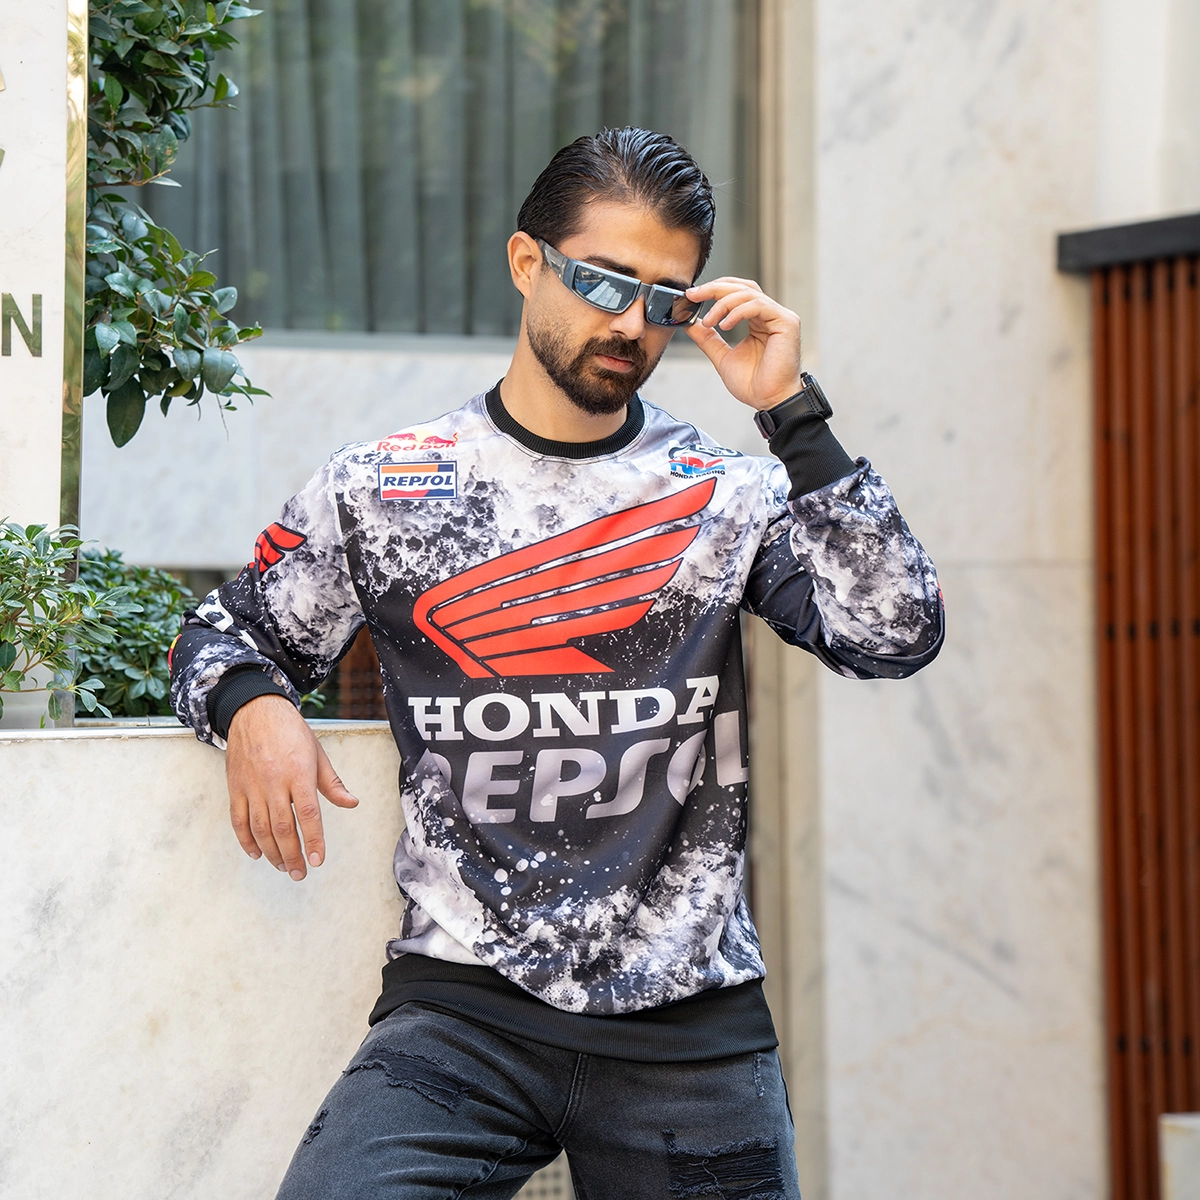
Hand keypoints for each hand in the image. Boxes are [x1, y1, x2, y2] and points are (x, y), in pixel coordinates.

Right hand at [225, 693, 358, 879]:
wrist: (254, 711)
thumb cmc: (290, 731)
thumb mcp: (318, 753)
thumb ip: (332, 783)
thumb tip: (352, 803)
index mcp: (299, 773)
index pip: (308, 814)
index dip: (313, 840)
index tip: (318, 860)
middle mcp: (274, 782)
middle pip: (283, 828)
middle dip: (292, 855)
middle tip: (300, 872)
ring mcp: (252, 786)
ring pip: (260, 828)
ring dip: (272, 852)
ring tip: (283, 866)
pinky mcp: (235, 787)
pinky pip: (238, 820)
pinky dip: (246, 840)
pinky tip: (257, 853)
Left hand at [684, 278, 802, 410]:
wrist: (769, 401)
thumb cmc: (753, 384)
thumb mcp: (722, 356)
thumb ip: (707, 339)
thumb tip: (690, 323)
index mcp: (757, 320)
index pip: (736, 293)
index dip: (714, 290)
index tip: (691, 296)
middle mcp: (769, 315)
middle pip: (742, 287)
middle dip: (715, 289)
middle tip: (694, 295)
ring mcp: (780, 317)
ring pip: (749, 293)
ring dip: (723, 303)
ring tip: (709, 321)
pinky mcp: (786, 322)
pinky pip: (758, 305)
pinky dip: (738, 311)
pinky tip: (724, 325)